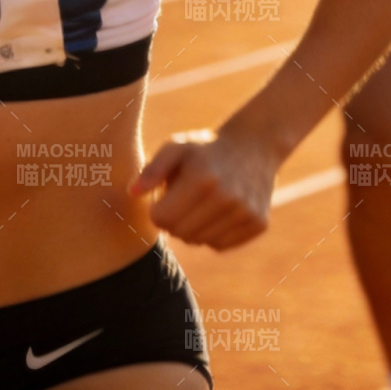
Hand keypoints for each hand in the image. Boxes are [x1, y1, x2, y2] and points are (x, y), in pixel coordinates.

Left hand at [130, 124, 279, 249]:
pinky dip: (214, 233)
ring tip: (202, 202)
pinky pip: (221, 245)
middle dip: (174, 219)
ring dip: (194, 227)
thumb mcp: (177, 147)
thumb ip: (152, 169)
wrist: (255, 144)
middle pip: (179, 233)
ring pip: (200, 242)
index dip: (157, 209)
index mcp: (202, 177)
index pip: (161, 218)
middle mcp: (227, 197)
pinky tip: (219, 211)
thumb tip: (132, 193)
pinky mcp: (258, 223)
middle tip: (183, 199)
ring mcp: (245, 212)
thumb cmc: (206, 148)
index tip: (165, 195)